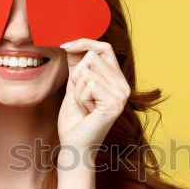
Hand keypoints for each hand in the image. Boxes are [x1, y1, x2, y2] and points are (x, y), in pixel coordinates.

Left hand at [56, 39, 129, 154]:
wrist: (75, 146)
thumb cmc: (75, 120)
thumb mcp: (75, 87)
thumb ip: (77, 66)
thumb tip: (73, 44)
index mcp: (117, 81)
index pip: (104, 48)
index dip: (84, 42)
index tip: (64, 46)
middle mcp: (124, 86)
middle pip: (93, 57)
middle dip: (77, 76)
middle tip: (81, 98)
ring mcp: (121, 95)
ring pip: (87, 71)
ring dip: (78, 90)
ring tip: (85, 107)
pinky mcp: (114, 103)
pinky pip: (89, 84)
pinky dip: (80, 98)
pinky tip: (87, 112)